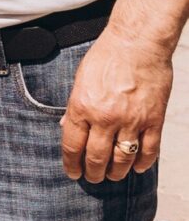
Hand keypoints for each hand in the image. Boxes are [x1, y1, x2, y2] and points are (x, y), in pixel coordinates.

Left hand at [61, 27, 171, 182]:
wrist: (138, 42)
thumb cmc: (107, 57)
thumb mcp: (80, 80)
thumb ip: (75, 107)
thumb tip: (67, 128)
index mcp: (83, 107)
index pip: (73, 146)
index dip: (72, 164)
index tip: (73, 172)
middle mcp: (106, 117)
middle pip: (97, 158)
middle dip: (93, 173)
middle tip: (93, 177)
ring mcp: (131, 120)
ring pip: (122, 158)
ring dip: (116, 172)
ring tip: (112, 175)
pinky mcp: (153, 119)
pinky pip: (149, 150)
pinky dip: (143, 162)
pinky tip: (138, 167)